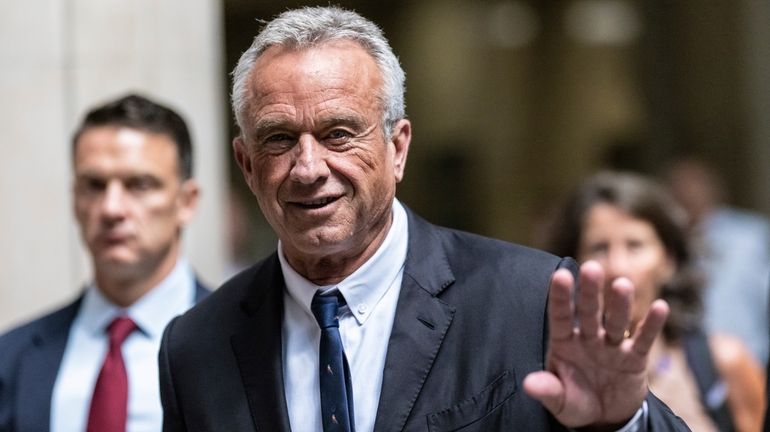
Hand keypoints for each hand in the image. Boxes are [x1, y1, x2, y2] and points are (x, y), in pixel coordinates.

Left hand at [523, 260, 668, 429]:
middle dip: (590, 291)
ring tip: (622, 284)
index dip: (561, 297)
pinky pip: (643, 340)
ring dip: (620, 304)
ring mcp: (612, 346)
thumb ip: (547, 390)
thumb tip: (529, 385)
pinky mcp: (635, 358)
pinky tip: (660, 307)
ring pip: (616, 321)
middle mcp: (588, 338)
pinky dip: (651, 325)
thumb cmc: (577, 401)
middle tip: (591, 267)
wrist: (605, 417)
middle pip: (589, 312)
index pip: (560, 317)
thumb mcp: (559, 401)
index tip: (560, 275)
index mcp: (565, 343)